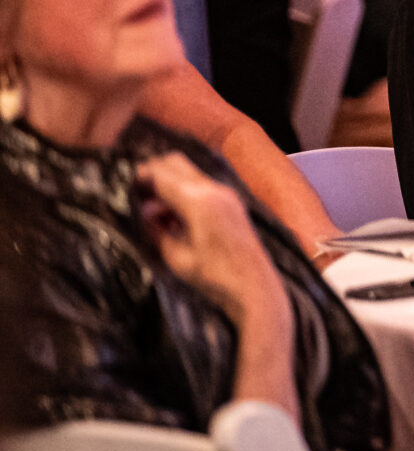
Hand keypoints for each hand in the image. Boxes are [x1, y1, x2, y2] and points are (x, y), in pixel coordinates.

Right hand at [136, 153, 290, 329]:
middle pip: (176, 164)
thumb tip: (142, 212)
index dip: (138, 176)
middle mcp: (215, 190)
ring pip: (189, 174)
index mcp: (199, 201)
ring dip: (167, 185)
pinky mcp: (231, 204)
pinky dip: (183, 194)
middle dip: (152, 174)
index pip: (162, 174)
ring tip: (149, 213)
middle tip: (133, 195)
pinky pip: (201, 187)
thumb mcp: (176, 257)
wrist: (254, 286)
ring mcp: (226, 194)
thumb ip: (156, 230)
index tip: (121, 185)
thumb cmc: (215, 277)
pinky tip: (170, 219)